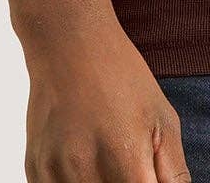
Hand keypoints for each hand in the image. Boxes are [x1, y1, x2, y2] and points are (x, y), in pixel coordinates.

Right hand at [21, 9, 190, 180]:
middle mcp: (87, 172)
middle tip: (128, 162)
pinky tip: (82, 162)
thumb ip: (174, 174)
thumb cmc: (123, 77)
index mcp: (127, 162)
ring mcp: (55, 172)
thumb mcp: (164, 120)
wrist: (69, 41)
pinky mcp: (34, 169)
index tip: (146, 177)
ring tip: (105, 156)